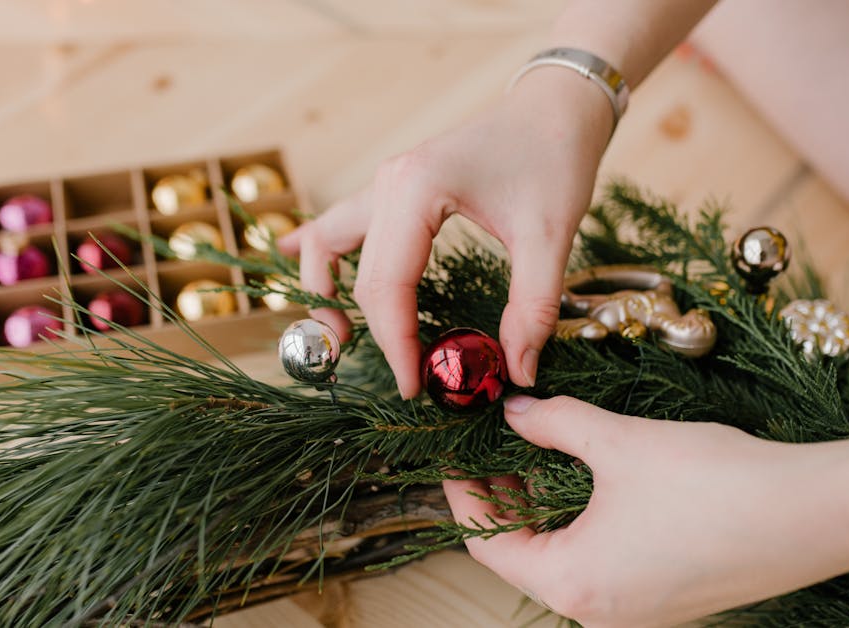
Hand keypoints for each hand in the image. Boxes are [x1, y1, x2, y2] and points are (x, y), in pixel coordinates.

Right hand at [278, 71, 614, 397]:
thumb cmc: (554, 160)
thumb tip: (517, 371)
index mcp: (416, 190)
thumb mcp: (551, 235)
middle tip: (406, 378)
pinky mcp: (393, 186)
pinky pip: (341, 223)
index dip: (396, 345)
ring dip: (324, 289)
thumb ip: (533, 307)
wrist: (556, 108)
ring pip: (329, 243)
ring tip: (341, 336)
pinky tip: (293, 259)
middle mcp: (388, 183)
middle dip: (373, 333)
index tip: (414, 389)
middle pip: (358, 275)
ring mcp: (384, 182)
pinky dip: (320, 250)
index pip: (387, 286)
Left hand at [443, 395, 848, 626]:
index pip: (488, 544)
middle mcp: (600, 614)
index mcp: (574, 583)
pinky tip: (589, 486)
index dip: (464, 494)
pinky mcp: (668, 602)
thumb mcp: (619, 443)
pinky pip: (602, 569)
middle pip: (522, 558)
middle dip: (502, 501)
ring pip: (563, 563)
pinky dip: (581, 529)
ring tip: (535, 459)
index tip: (454, 453)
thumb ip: (554, 425)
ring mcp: (637, 615)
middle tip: (491, 450)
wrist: (818, 514)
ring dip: (543, 513)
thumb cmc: (716, 482)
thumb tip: (514, 410)